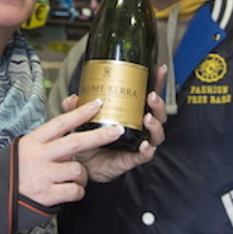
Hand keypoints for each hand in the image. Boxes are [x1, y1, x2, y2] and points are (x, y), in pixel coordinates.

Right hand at [17, 99, 125, 206]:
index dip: (80, 113)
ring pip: (78, 169)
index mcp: (35, 141)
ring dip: (82, 174)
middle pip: (75, 142)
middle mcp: (39, 156)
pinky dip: (78, 191)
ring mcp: (43, 176)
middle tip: (116, 130)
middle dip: (100, 136)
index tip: (98, 103)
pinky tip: (70, 190)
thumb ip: (46, 138)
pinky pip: (75, 190)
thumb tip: (69, 122)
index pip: (61, 123)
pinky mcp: (47, 195)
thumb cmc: (14, 169)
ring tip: (73, 177)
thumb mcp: (25, 147)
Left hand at [59, 65, 167, 183]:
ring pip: (156, 133)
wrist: (83, 163)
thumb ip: (76, 108)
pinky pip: (146, 155)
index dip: (156, 82)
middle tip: (151, 96)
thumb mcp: (80, 119)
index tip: (159, 70)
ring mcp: (137, 141)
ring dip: (155, 124)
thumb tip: (73, 98)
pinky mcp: (133, 158)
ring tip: (147, 118)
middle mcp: (138, 125)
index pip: (147, 94)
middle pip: (158, 113)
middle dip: (158, 103)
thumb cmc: (88, 139)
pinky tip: (144, 145)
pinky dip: (148, 150)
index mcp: (130, 111)